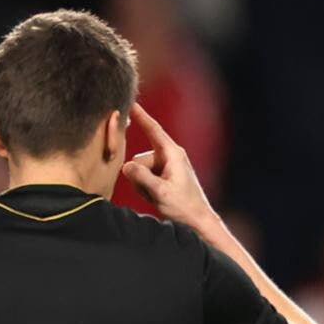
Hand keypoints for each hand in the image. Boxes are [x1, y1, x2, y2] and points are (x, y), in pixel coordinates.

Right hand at [122, 103, 216, 231]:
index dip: (141, 115)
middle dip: (138, 175)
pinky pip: (143, 177)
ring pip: (139, 169)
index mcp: (173, 154)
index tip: (130, 102)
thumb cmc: (183, 207)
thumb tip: (126, 165)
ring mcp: (166, 166)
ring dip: (142, 184)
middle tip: (152, 192)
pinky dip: (145, 188)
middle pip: (139, 158)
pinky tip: (156, 197)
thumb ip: (142, 177)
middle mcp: (170, 156)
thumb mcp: (160, 192)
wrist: (197, 221)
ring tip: (157, 196)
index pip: (153, 130)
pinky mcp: (163, 175)